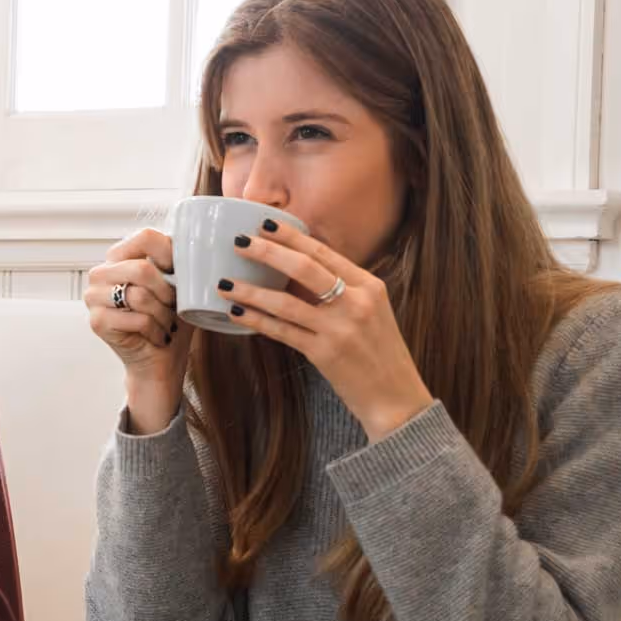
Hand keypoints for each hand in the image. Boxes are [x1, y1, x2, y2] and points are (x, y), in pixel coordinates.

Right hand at [85, 228, 189, 433]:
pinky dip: (156, 330)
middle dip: (168, 292)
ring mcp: (93, 297)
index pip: (144, 237)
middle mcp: (101, 273)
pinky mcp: (97, 321)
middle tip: (175, 307)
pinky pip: (136, 319)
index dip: (170, 253)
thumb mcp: (181, 286)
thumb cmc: (171, 321)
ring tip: (168, 324)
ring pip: (139, 295)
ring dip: (163, 314)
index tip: (181, 274)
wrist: (160, 362)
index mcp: (120, 257)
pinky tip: (159, 336)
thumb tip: (203, 240)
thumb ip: (182, 261)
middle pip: (141, 268)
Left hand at [220, 216, 432, 441]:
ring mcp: (340, 329)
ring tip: (224, 283)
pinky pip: (281, 331)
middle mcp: (356, 303)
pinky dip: (255, 320)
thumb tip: (294, 270)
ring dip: (251, 291)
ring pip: (286, 302)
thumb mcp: (370, 311)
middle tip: (239, 242)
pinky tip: (235, 313)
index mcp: (369, 286)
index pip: (324, 253)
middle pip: (305, 269)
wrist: (396, 396)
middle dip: (268, 252)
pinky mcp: (324, 353)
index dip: (292, 236)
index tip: (265, 224)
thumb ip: (341, 290)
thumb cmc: (378, 351)